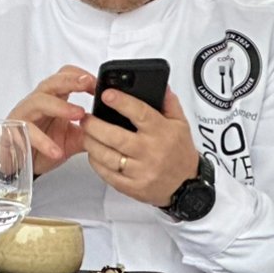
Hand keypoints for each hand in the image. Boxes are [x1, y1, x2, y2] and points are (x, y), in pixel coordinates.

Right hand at [6, 66, 95, 177]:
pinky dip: (43, 141)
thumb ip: (90, 131)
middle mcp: (37, 102)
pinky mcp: (13, 131)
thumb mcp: (73, 139)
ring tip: (78, 114)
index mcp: (53, 100)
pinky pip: (28, 132)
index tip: (99, 85)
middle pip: (52, 82)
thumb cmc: (42, 146)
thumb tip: (116, 127)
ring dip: (59, 106)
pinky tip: (56, 151)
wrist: (16, 162)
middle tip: (88, 84)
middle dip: (71, 81)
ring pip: (39, 101)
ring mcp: (24, 115)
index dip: (80, 77)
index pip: (64, 77)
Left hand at [82, 86, 200, 206]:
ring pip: (106, 156)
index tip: (106, 94)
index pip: (140, 113)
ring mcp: (141, 171)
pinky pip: (107, 174)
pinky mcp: (133, 187)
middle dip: (94, 125)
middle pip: (115, 136)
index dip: (121, 102)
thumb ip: (169, 103)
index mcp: (162, 132)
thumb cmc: (180, 153)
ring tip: (86, 134)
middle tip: (85, 118)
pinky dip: (95, 162)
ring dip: (90, 143)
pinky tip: (94, 152)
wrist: (188, 186)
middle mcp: (151, 151)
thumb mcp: (180, 124)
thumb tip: (160, 85)